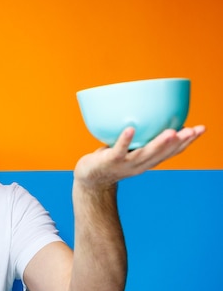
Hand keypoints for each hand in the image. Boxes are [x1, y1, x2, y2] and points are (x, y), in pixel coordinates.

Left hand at [74, 125, 205, 188]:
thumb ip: (141, 137)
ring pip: (145, 153)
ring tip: (172, 132)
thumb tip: (154, 112)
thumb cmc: (111, 159)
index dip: (187, 142)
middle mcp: (140, 164)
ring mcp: (126, 163)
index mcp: (148, 161)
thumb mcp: (130, 149)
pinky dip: (125, 139)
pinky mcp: (110, 160)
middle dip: (179, 142)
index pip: (172, 152)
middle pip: (163, 154)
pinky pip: (119, 149)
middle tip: (192, 130)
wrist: (90, 179)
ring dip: (159, 143)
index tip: (201, 129)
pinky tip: (130, 129)